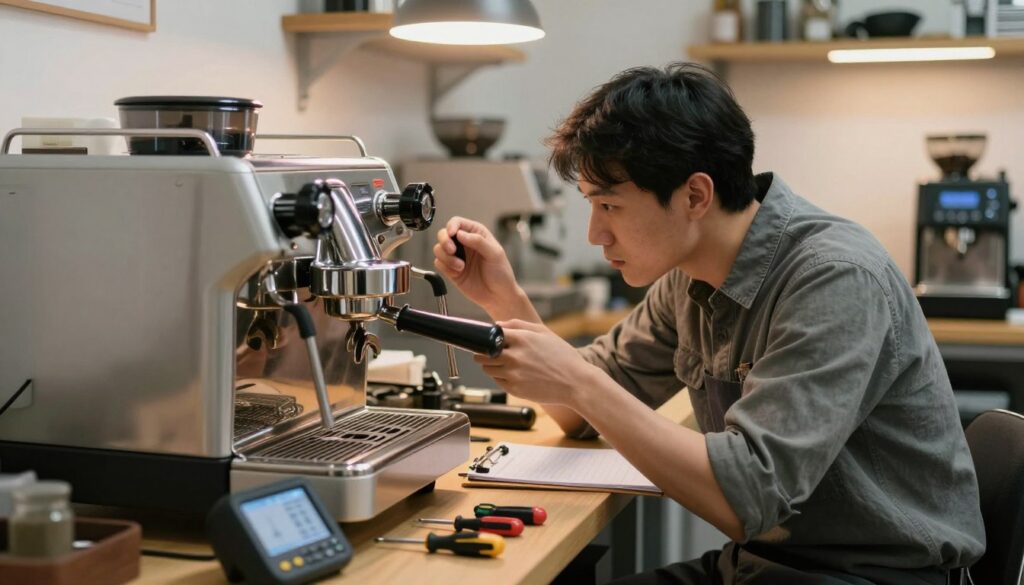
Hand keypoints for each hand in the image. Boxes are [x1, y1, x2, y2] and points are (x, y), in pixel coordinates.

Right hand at [433, 217, 519, 312]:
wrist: (498, 296)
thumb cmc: (501, 273)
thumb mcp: (495, 254)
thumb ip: (478, 241)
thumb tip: (460, 234)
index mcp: (476, 234)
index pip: (457, 222)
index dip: (452, 226)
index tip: (452, 234)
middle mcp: (464, 243)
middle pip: (443, 234)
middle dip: (444, 241)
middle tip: (452, 250)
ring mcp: (457, 256)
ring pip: (438, 249)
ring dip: (446, 258)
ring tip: (460, 266)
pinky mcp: (451, 269)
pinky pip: (438, 263)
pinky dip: (445, 267)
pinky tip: (457, 273)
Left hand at [473, 319, 600, 406]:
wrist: (576, 383)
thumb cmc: (562, 356)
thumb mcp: (543, 332)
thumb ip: (517, 324)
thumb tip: (496, 325)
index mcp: (521, 339)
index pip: (489, 336)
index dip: (485, 337)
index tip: (486, 340)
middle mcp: (514, 357)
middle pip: (482, 354)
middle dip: (484, 353)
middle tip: (490, 353)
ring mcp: (513, 374)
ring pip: (487, 369)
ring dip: (491, 365)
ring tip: (505, 364)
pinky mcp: (514, 389)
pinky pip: (497, 381)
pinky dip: (501, 377)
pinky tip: (515, 374)